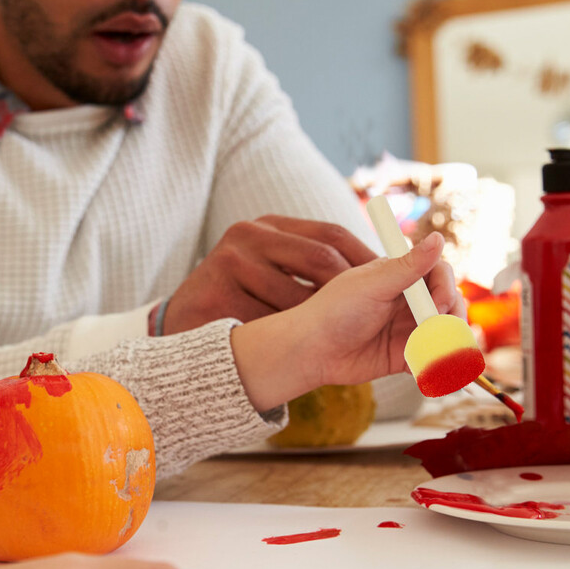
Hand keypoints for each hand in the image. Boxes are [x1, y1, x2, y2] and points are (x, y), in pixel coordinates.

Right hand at [162, 215, 378, 333]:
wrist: (181, 324)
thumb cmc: (237, 299)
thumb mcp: (267, 269)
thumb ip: (306, 266)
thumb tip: (373, 272)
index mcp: (268, 226)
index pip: (330, 234)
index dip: (364, 258)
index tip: (387, 282)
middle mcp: (249, 234)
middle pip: (320, 258)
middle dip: (350, 290)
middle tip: (372, 314)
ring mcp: (232, 261)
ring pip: (298, 294)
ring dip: (318, 318)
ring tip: (329, 333)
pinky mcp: (218, 291)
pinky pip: (271, 319)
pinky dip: (286, 334)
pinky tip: (291, 343)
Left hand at [232, 232, 463, 410]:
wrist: (310, 351)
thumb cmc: (334, 311)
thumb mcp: (372, 285)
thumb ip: (408, 267)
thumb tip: (439, 238)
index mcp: (398, 276)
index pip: (439, 272)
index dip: (445, 286)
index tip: (439, 303)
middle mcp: (406, 300)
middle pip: (448, 302)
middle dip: (453, 316)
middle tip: (441, 329)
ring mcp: (406, 328)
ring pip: (444, 331)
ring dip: (450, 341)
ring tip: (442, 353)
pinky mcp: (404, 355)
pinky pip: (431, 358)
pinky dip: (438, 363)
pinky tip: (432, 369)